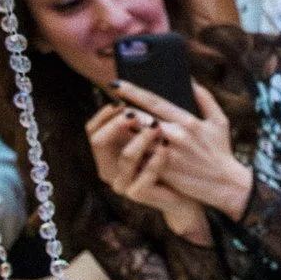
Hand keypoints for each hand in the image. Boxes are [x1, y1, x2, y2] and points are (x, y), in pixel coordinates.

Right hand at [86, 99, 202, 231]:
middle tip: (134, 113)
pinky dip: (157, 158)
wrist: (188, 192)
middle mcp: (109, 167)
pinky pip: (145, 174)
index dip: (103, 113)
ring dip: (141, 138)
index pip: (92, 130)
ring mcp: (122, 182)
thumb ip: (144, 118)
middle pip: (98, 141)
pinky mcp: (138, 194)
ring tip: (156, 126)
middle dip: (116, 124)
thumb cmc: (171, 160)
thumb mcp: (154, 136)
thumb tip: (141, 86)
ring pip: (125, 156)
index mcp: (109, 152)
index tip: (118, 96)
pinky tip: (166, 148)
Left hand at [114, 80, 253, 220]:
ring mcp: (166, 154)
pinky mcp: (162, 170)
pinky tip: (124, 146)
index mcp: (188, 121)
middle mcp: (175, 135)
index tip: (117, 84)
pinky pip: (140, 156)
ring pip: (135, 137)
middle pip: (139, 118)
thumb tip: (190, 80)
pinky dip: (130, 149)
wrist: (225, 184)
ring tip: (115, 125)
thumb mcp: (219, 121)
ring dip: (123, 130)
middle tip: (112, 106)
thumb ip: (205, 98)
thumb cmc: (221, 152)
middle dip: (122, 111)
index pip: (154, 102)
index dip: (133, 91)